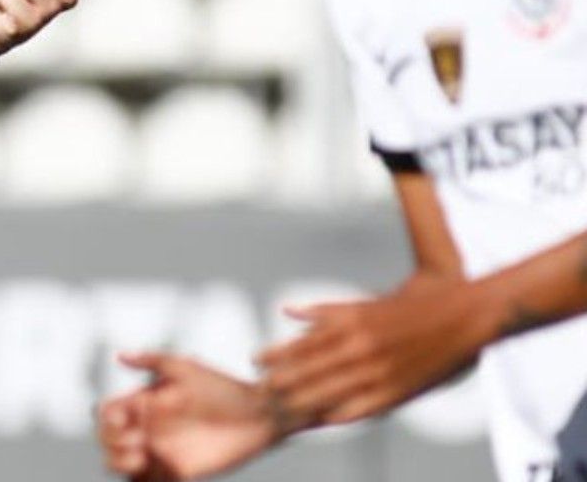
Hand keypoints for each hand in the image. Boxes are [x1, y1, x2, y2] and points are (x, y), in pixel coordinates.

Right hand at [99, 352, 280, 480]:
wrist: (259, 416)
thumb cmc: (223, 387)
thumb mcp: (186, 369)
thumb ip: (152, 361)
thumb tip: (120, 356)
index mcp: (143, 404)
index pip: (107, 414)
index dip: (107, 419)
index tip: (122, 420)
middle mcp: (147, 429)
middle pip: (108, 441)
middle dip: (111, 442)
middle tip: (136, 441)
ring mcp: (161, 452)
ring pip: (122, 466)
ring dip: (120, 463)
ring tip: (141, 458)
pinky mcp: (178, 473)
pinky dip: (141, 480)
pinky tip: (154, 469)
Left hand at [257, 277, 489, 425]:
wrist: (467, 316)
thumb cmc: (416, 305)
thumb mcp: (366, 303)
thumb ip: (326, 311)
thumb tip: (288, 311)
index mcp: (350, 323)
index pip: (300, 344)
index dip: (275, 357)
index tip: (255, 364)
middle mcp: (359, 348)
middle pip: (307, 373)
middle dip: (280, 385)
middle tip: (258, 394)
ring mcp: (378, 373)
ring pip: (328, 393)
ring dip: (301, 403)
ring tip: (279, 410)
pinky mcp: (398, 392)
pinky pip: (359, 409)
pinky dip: (338, 415)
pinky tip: (321, 421)